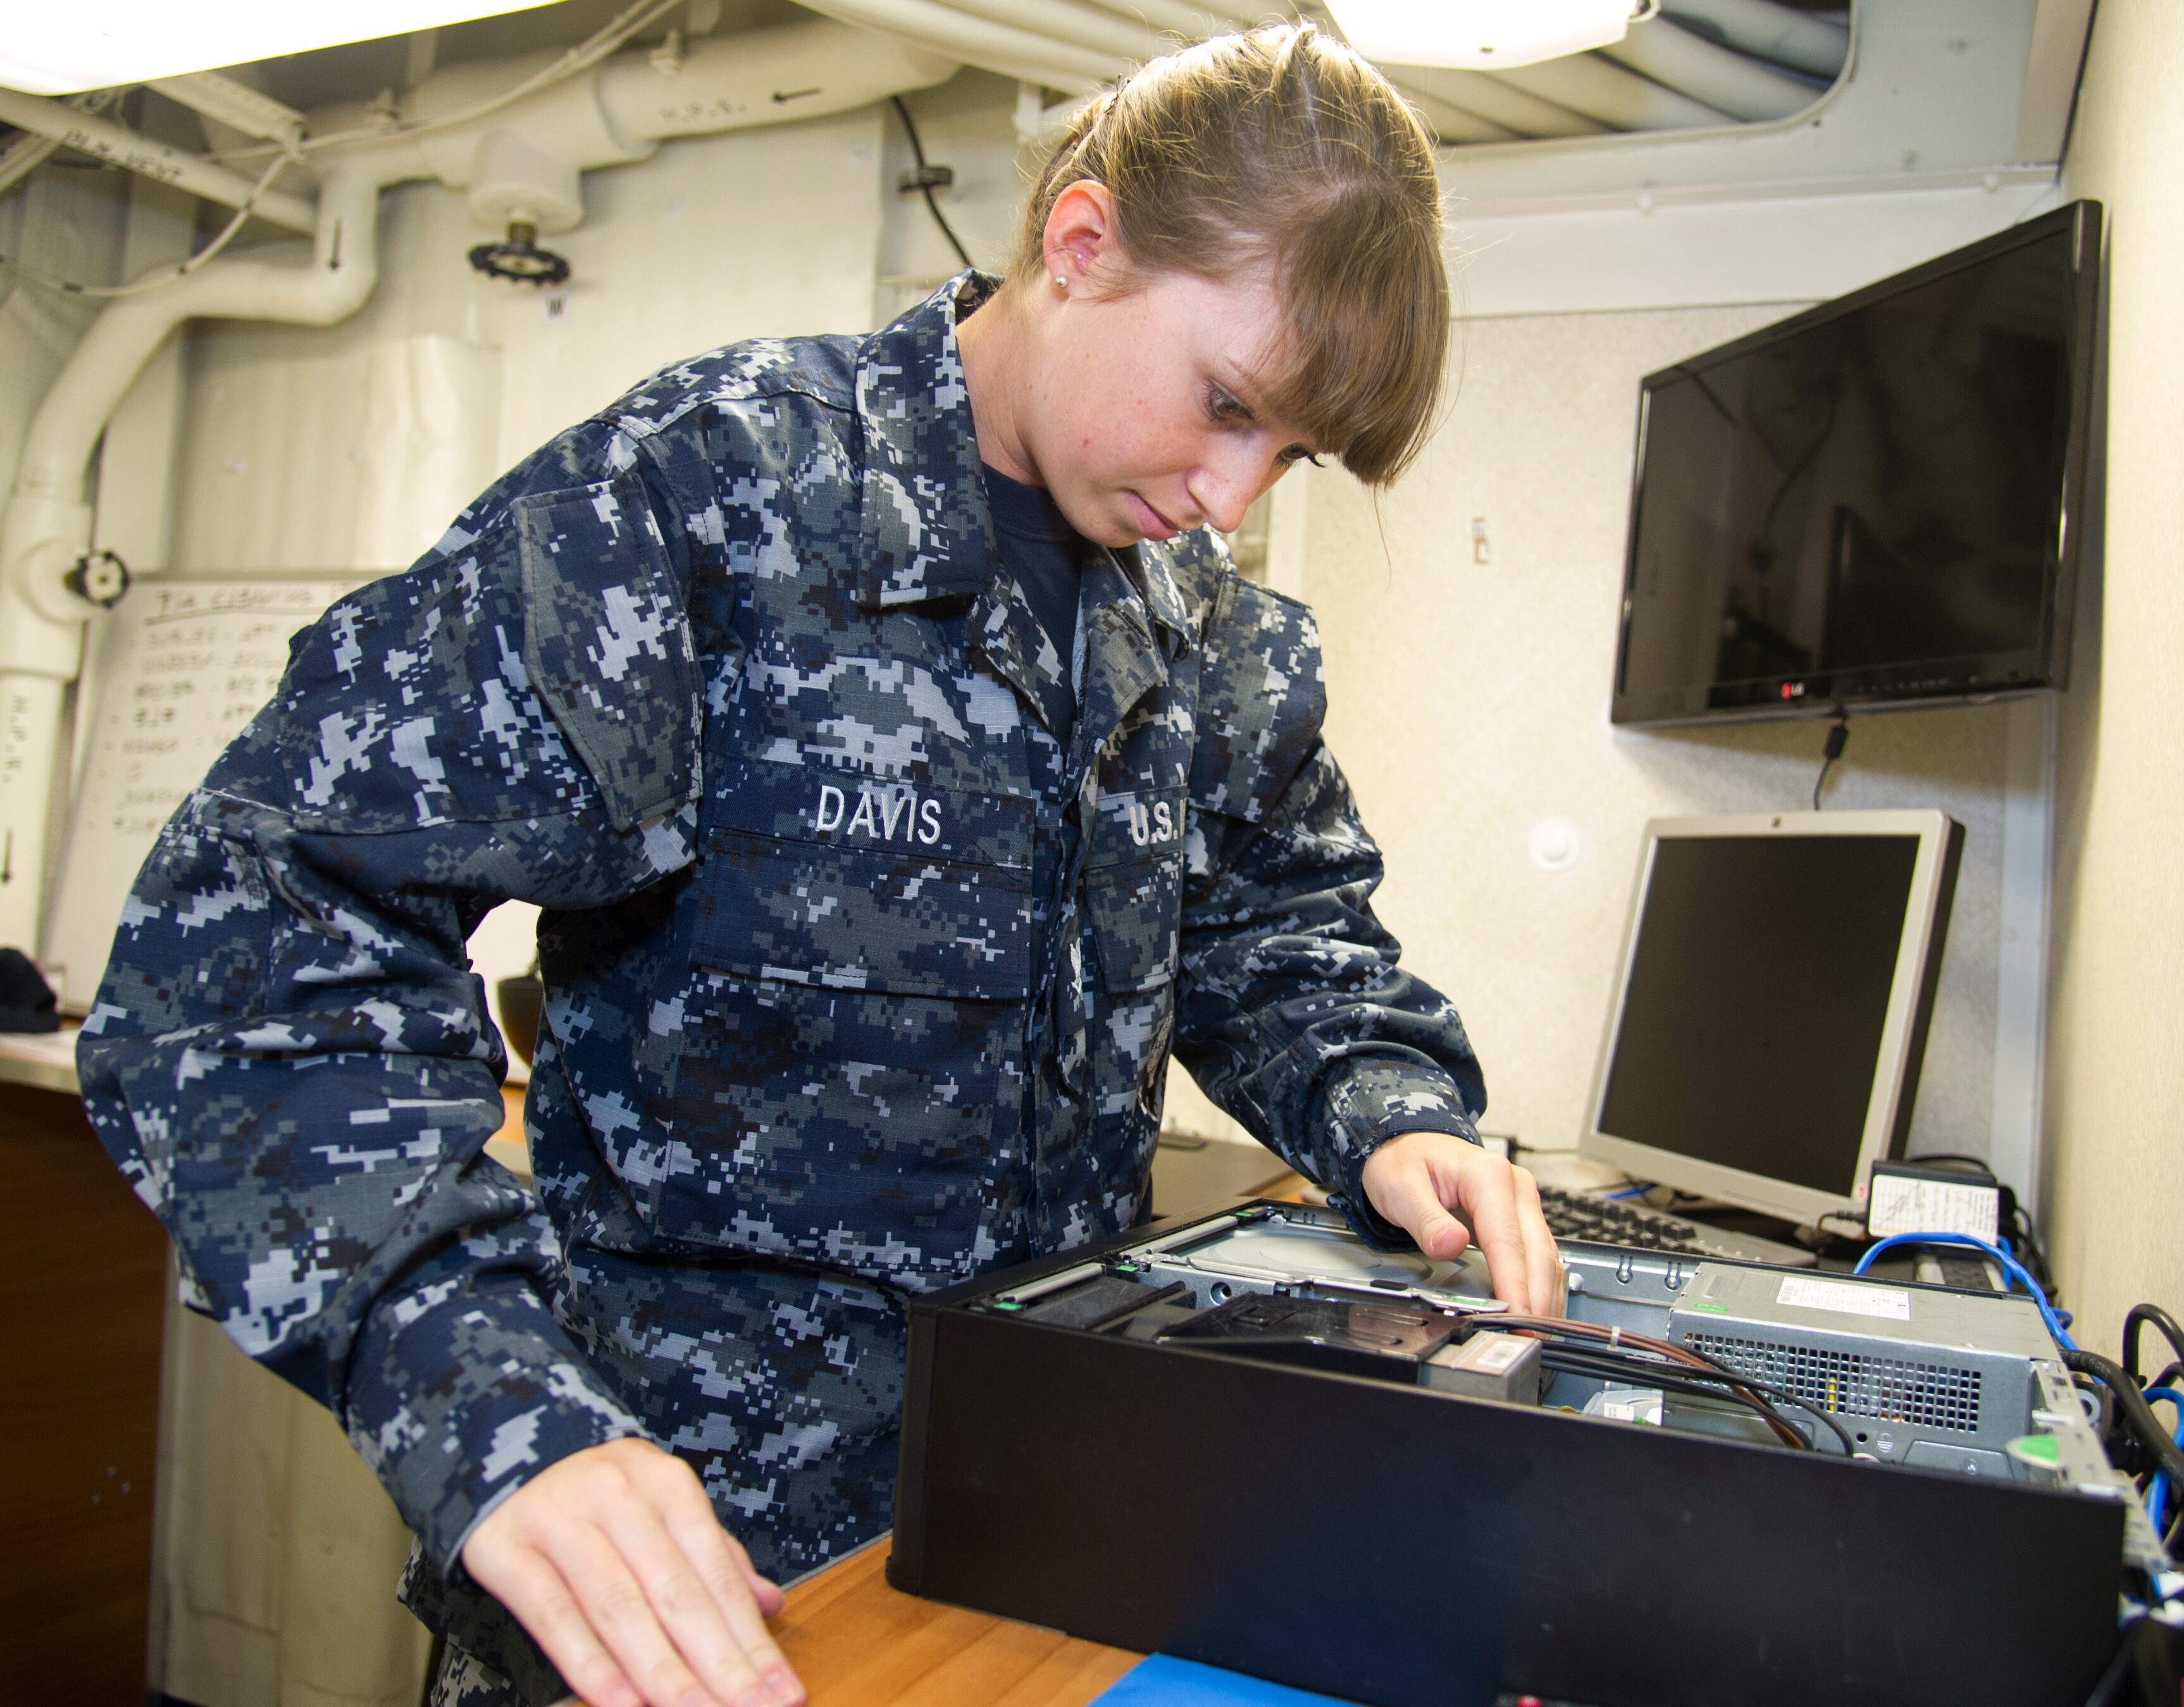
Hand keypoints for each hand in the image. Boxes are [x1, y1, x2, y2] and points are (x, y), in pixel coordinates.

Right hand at [461, 1437, 803, 1706]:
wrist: (504, 1446)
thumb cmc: (599, 1493)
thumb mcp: (661, 1507)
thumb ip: (714, 1559)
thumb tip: (770, 1606)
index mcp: (667, 1485)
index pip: (717, 1577)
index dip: (751, 1641)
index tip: (783, 1692)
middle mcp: (619, 1495)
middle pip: (676, 1595)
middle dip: (719, 1665)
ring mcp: (560, 1520)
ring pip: (619, 1608)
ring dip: (662, 1673)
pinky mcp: (507, 1549)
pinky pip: (554, 1615)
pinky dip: (590, 1665)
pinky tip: (622, 1704)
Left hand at [1358, 1132, 1561, 1315]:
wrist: (1408, 1144)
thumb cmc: (1403, 1161)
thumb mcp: (1400, 1186)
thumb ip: (1426, 1219)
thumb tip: (1451, 1245)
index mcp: (1487, 1174)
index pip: (1508, 1239)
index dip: (1514, 1283)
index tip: (1518, 1316)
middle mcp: (1514, 1186)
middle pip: (1537, 1251)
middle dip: (1538, 1298)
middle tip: (1531, 1337)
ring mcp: (1521, 1201)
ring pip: (1545, 1255)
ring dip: (1544, 1296)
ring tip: (1537, 1332)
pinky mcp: (1520, 1217)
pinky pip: (1538, 1255)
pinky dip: (1539, 1284)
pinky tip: (1536, 1309)